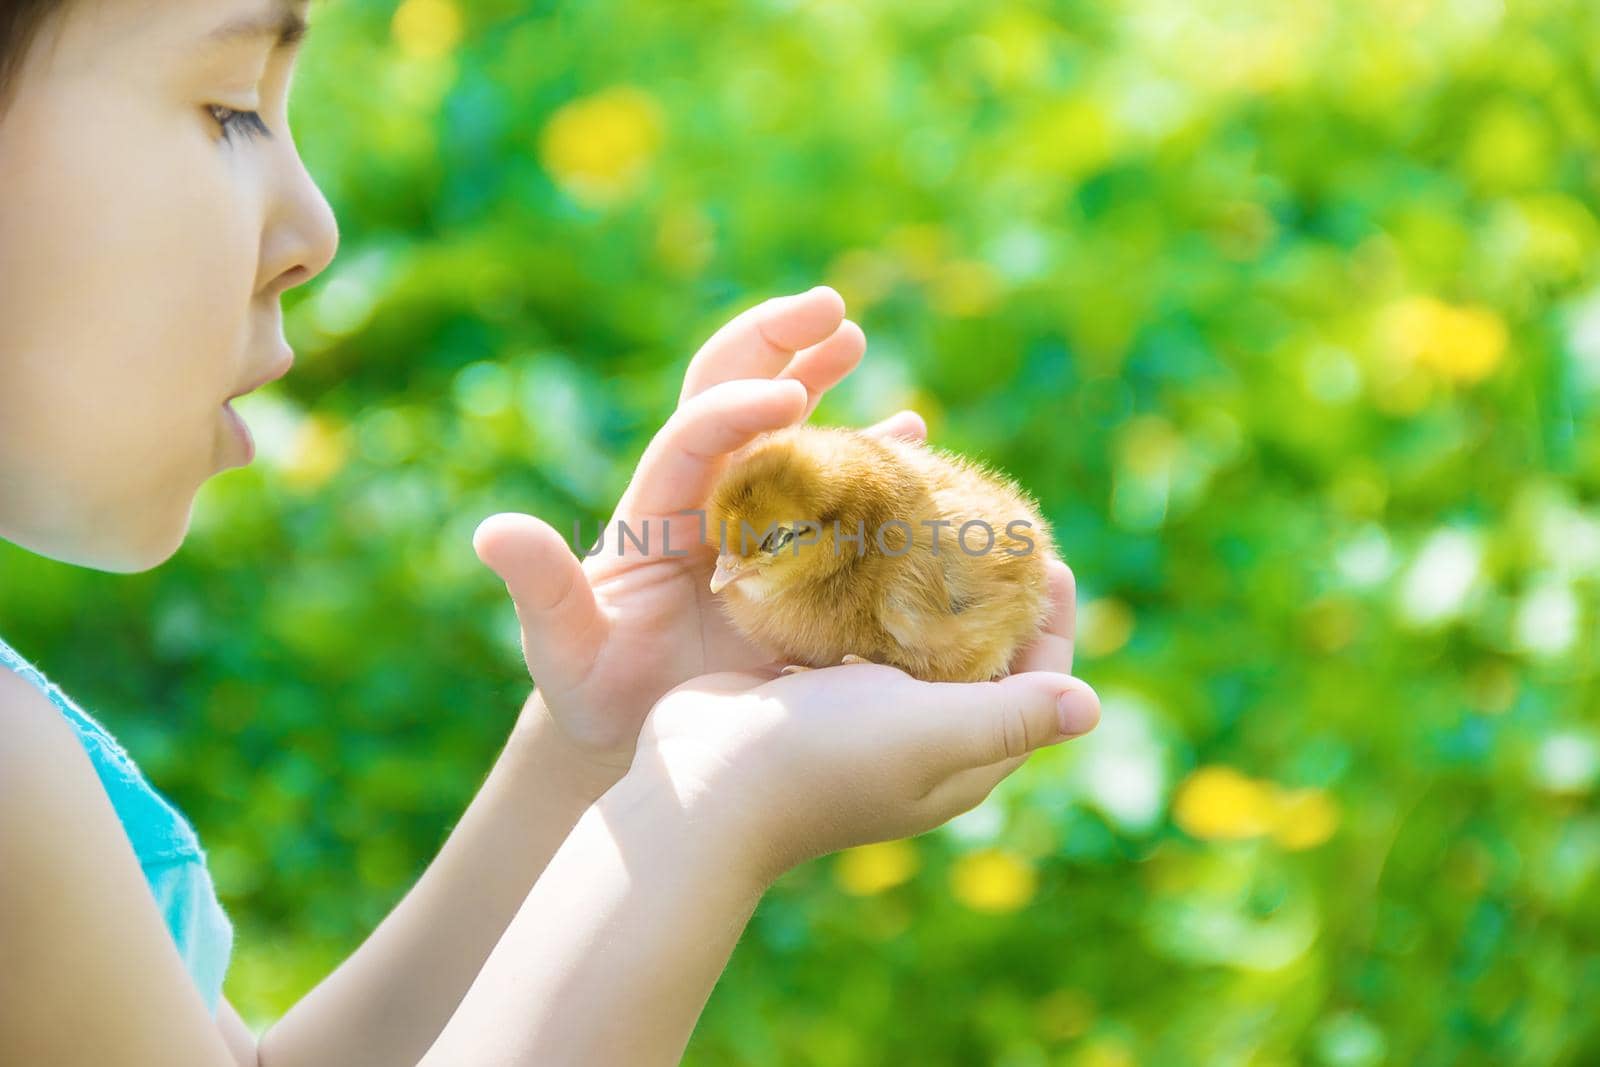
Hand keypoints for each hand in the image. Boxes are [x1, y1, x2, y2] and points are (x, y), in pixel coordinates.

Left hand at [472, 286, 927, 774]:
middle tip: (831, 307)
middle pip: (735, 391)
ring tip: (854, 335)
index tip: (788, 395)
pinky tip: (914, 432)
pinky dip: (874, 454)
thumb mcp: (565, 649)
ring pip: (789, 423)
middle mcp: (706, 494)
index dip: (736, 409)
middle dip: (777, 342)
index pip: (694, 435)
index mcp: (657, 507)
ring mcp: (757, 515)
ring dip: (819, 373)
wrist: (647, 725)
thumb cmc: (601, 691)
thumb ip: (543, 592)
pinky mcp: (801, 548)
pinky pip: (839, 487)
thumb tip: (495, 531)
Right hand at [622, 556, 1095, 886]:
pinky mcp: (813, 688)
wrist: (701, 786)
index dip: (1049, 615)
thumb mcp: (931, 733)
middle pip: (979, 650)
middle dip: (987, 588)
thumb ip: (1012, 716)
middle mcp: (924, 737)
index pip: (1038, 679)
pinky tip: (861, 538)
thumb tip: (1092, 706)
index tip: (1039, 549)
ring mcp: (865, 714)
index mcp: (966, 757)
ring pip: (915, 633)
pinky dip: (868, 588)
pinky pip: (856, 629)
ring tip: (925, 513)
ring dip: (924, 579)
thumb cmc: (822, 760)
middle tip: (979, 517)